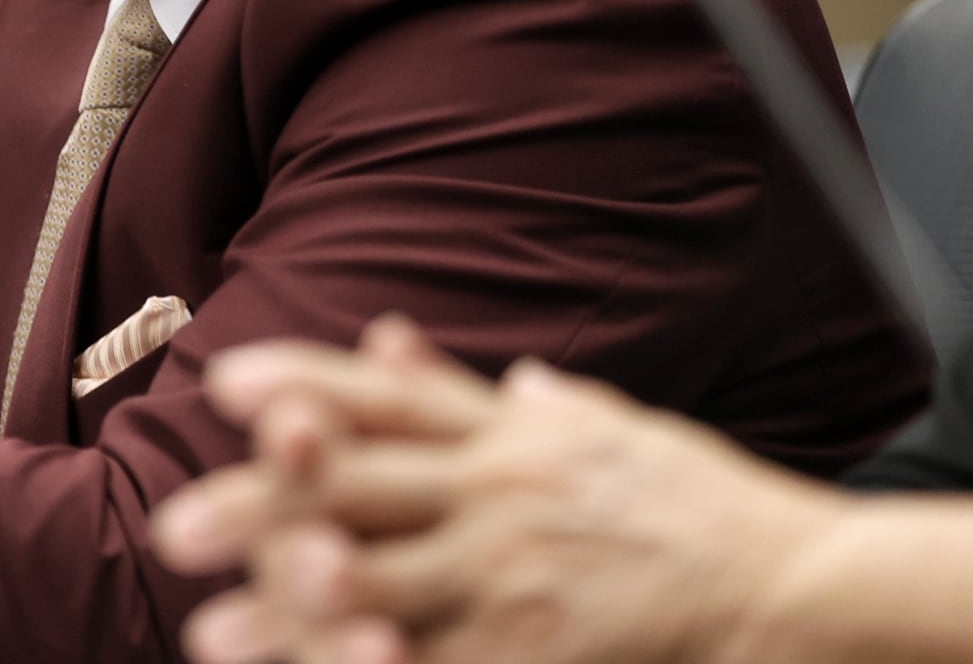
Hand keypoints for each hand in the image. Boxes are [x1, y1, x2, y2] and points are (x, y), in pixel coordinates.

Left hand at [152, 317, 841, 663]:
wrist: (799, 581)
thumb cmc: (692, 501)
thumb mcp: (591, 422)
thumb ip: (472, 393)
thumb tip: (384, 341)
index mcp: (508, 433)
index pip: (388, 397)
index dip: (304, 385)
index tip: (226, 383)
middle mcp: (503, 493)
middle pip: (359, 491)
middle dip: (259, 509)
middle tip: (173, 527)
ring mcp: (522, 580)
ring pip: (382, 591)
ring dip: (289, 615)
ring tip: (211, 634)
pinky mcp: (545, 654)